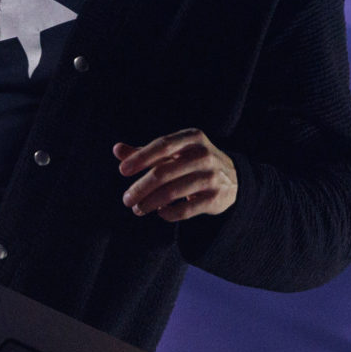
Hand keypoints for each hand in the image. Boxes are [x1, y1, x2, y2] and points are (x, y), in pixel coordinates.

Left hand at [114, 130, 237, 221]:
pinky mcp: (215, 198)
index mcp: (191, 138)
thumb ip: (146, 152)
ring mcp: (211, 177)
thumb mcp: (174, 152)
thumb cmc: (193, 162)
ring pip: (172, 192)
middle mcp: (203, 155)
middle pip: (163, 172)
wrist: (233, 179)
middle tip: (126, 199)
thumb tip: (116, 149)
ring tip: (137, 209)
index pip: (162, 146)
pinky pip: (185, 210)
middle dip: (141, 188)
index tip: (122, 171)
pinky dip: (168, 213)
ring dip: (150, 203)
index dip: (141, 158)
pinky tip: (160, 212)